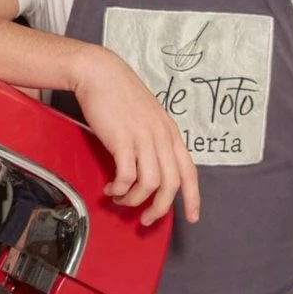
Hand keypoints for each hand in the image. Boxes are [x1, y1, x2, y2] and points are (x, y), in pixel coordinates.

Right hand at [74, 48, 198, 225]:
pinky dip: (119, 189)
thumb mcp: (147, 116)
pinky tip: (110, 189)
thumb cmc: (119, 94)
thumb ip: (153, 139)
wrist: (99, 73)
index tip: (192, 217)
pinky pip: (126, 177)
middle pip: (171, 184)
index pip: (189, 171)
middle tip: (146, 220)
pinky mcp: (122, 140)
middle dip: (160, 209)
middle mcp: (161, 137)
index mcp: (170, 132)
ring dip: (134, 200)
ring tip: (120, 199)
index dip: (193, 198)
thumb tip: (150, 167)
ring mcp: (143, 138)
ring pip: (150, 184)